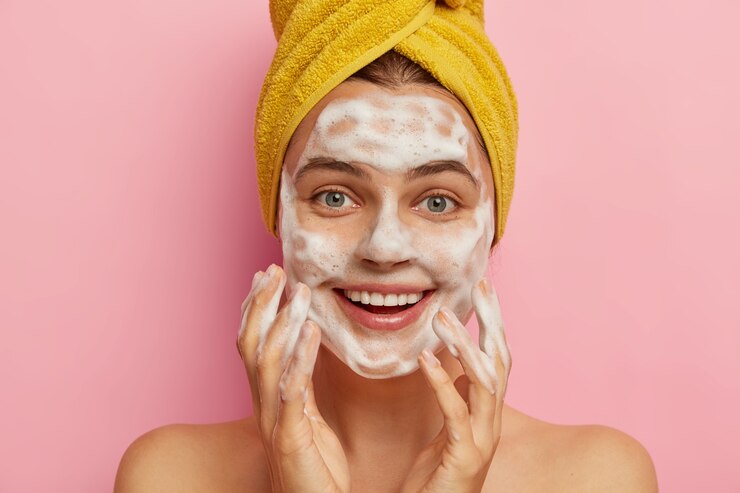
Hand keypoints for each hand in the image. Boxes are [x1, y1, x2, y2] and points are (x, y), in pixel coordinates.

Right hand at [237, 265, 349, 492]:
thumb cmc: (314, 467)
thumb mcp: (306, 419)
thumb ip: (300, 386)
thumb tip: (302, 351)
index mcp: (268, 398)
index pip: (253, 345)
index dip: (256, 309)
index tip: (265, 276)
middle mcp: (264, 405)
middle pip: (251, 345)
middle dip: (262, 305)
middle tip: (274, 270)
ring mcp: (274, 421)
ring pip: (268, 361)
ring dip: (283, 322)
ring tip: (300, 292)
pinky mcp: (291, 438)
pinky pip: (293, 392)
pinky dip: (300, 359)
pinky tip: (312, 333)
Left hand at [401, 278, 511, 492]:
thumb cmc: (435, 480)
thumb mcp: (445, 431)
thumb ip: (455, 398)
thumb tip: (456, 367)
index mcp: (487, 414)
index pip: (497, 359)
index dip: (493, 323)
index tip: (484, 290)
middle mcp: (492, 424)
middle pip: (501, 362)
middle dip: (493, 322)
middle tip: (482, 285)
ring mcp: (483, 441)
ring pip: (485, 383)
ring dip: (464, 346)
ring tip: (442, 316)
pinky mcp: (465, 456)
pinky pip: (456, 413)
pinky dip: (441, 383)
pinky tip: (425, 359)